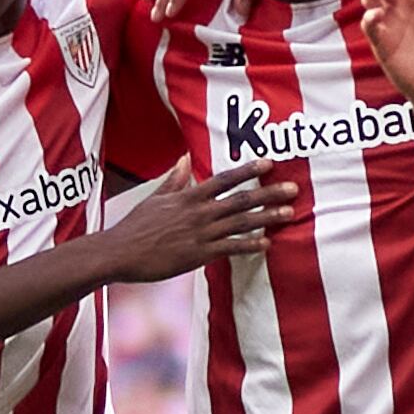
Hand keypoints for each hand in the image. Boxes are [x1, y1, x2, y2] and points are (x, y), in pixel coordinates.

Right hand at [100, 165, 296, 278]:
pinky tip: (267, 244)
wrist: (120, 252)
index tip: (268, 163)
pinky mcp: (198, 254)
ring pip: (240, 222)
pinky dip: (249, 245)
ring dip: (267, 217)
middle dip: (269, 193)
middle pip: (240, 199)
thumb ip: (174, 179)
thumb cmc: (135, 226)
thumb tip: (184, 158)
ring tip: (288, 213)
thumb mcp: (155, 198)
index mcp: (188, 196)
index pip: (224, 179)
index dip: (248, 170)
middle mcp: (198, 212)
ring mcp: (200, 233)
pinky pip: (230, 248)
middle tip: (293, 188)